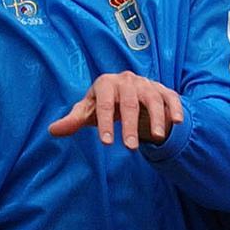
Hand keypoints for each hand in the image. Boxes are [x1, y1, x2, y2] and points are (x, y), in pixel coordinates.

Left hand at [48, 72, 184, 148]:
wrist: (128, 92)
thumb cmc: (105, 104)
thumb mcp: (89, 111)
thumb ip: (74, 120)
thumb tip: (52, 131)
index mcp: (106, 83)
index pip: (105, 104)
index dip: (105, 123)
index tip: (107, 143)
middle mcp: (127, 81)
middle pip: (130, 103)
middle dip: (130, 126)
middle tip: (130, 148)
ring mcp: (146, 84)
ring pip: (153, 100)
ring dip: (156, 119)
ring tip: (155, 138)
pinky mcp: (163, 89)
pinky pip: (171, 97)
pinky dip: (175, 109)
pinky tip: (177, 123)